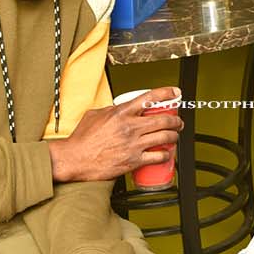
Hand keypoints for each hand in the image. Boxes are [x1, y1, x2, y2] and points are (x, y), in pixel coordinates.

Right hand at [47, 86, 182, 181]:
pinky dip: (166, 154)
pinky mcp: (134, 160)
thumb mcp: (95, 115)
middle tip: (178, 122)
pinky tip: (166, 153)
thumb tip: (121, 108)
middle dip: (176, 120)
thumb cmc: (82, 139)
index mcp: (121, 113)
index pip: (150, 98)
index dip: (167, 93)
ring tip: (174, 136)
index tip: (175, 92)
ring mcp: (133, 144)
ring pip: (165, 137)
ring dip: (174, 136)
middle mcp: (130, 127)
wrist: (75, 159)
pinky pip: (158, 156)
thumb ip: (112, 110)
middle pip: (163, 120)